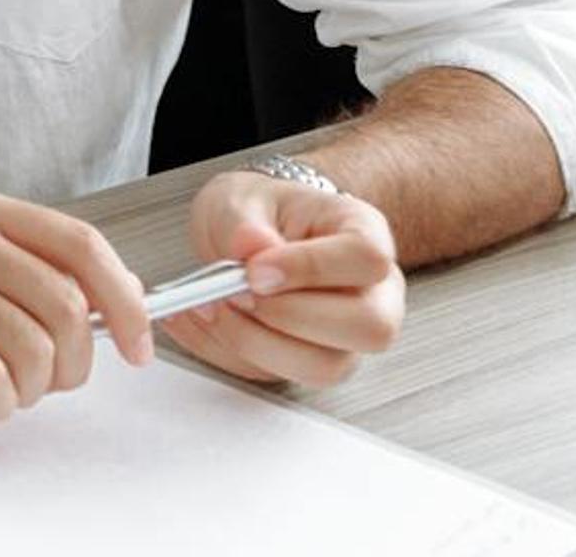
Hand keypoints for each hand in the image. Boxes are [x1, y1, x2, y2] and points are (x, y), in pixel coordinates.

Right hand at [0, 189, 152, 419]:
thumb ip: (27, 272)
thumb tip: (117, 305)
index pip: (80, 244)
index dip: (125, 299)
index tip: (137, 344)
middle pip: (64, 305)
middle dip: (75, 363)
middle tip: (51, 382)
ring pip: (30, 346)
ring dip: (30, 389)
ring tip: (2, 388)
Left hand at [162, 170, 404, 385]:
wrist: (247, 236)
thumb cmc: (259, 214)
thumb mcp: (240, 198)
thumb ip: (243, 223)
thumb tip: (252, 247)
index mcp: (365, 234)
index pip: (366, 258)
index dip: (311, 268)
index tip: (255, 268)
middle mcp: (371, 293)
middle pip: (368, 328)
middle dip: (288, 316)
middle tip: (236, 291)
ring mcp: (346, 337)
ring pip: (325, 367)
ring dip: (256, 342)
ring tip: (214, 304)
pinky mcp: (309, 364)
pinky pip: (279, 377)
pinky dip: (229, 353)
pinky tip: (203, 320)